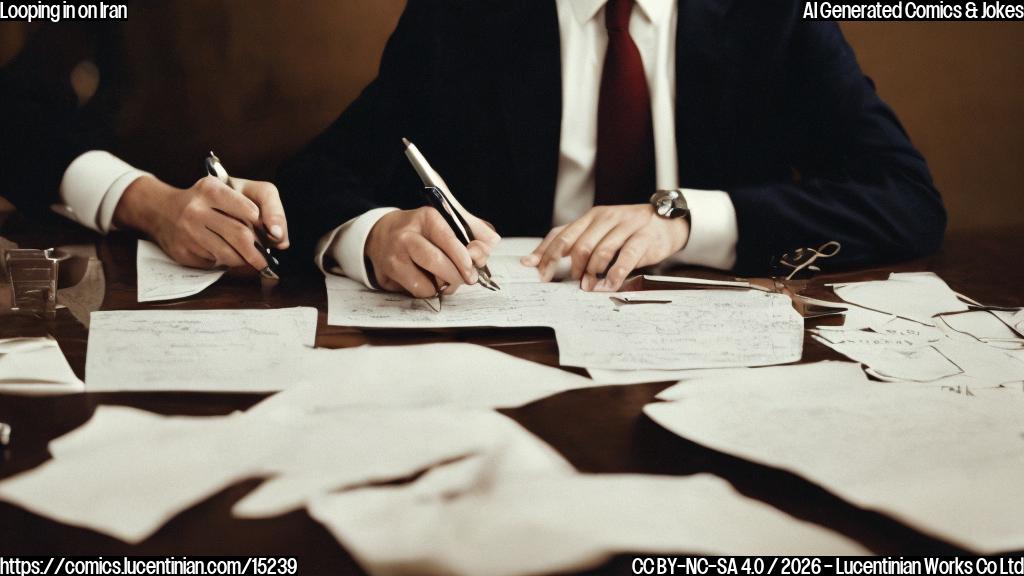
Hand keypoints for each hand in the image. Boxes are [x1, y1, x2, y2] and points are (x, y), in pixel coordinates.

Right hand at [114, 175, 289, 269]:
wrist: (161, 209)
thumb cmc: (206, 200)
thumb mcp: (231, 190)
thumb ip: (261, 206)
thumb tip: (280, 237)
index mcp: (211, 189)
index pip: (250, 210)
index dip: (266, 224)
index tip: (273, 234)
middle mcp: (197, 209)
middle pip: (240, 236)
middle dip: (259, 252)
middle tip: (266, 260)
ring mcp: (188, 231)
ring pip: (228, 254)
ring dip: (243, 260)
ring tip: (247, 256)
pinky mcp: (183, 251)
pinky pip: (213, 263)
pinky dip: (223, 262)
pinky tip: (220, 252)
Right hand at [365, 206, 499, 296]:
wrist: (381, 235)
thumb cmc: (422, 230)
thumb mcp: (447, 221)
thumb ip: (474, 229)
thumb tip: (493, 241)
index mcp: (426, 218)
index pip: (447, 238)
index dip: (462, 257)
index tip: (472, 268)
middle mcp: (407, 236)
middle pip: (436, 262)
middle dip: (457, 275)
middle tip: (468, 279)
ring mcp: (395, 256)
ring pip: (427, 282)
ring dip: (444, 286)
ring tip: (448, 280)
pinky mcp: (388, 274)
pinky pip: (418, 292)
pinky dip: (429, 291)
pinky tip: (429, 281)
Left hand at [521, 204, 688, 291]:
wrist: (666, 222)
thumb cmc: (628, 230)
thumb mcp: (600, 231)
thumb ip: (575, 242)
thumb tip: (538, 260)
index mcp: (591, 217)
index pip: (562, 234)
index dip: (547, 253)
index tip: (537, 272)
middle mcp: (606, 218)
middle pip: (579, 244)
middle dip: (570, 267)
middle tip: (568, 283)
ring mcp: (626, 227)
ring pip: (600, 251)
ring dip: (591, 273)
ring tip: (588, 287)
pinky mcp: (643, 238)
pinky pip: (626, 258)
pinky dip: (615, 275)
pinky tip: (609, 286)